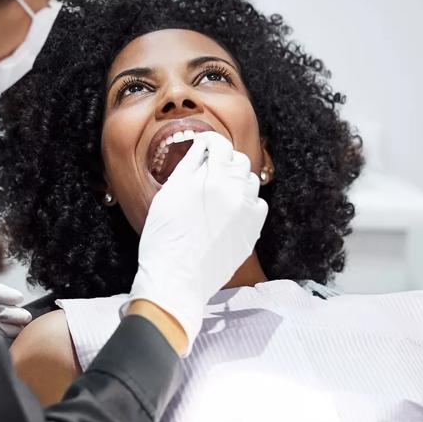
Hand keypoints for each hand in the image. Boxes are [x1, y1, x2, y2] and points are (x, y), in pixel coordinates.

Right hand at [125, 131, 267, 355]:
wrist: (176, 279)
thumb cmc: (165, 238)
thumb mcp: (170, 194)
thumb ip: (190, 165)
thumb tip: (202, 147)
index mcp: (214, 180)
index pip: (221, 146)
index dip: (211, 142)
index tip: (205, 145)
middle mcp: (237, 194)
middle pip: (240, 161)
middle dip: (225, 159)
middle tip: (208, 167)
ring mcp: (247, 214)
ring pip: (251, 182)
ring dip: (237, 180)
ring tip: (217, 191)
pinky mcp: (252, 232)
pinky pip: (257, 206)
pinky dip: (246, 202)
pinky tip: (229, 210)